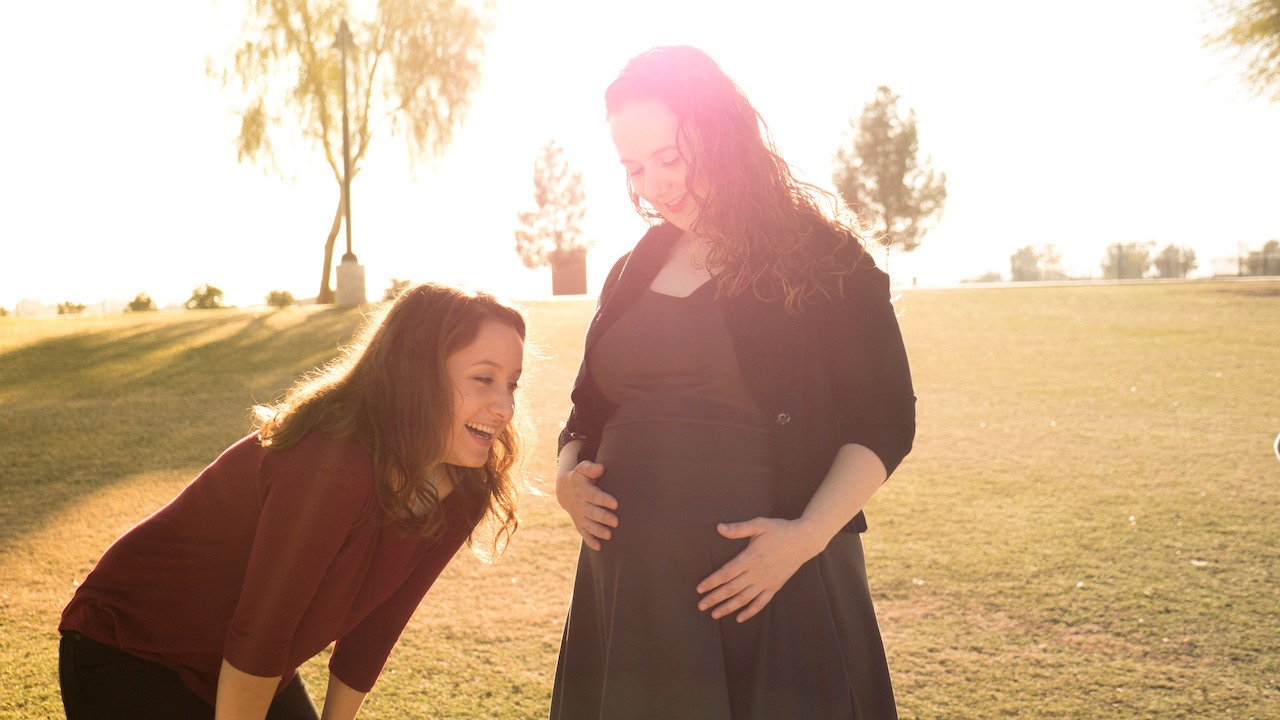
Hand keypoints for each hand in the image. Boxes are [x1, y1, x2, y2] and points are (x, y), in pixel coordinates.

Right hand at [555, 461, 617, 550]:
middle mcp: (581, 505)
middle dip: (604, 518)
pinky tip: (599, 547)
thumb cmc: (579, 478)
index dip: (604, 500)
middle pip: (593, 513)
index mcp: (584, 491)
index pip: (595, 496)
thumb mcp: (582, 469)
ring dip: (599, 531)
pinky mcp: (580, 524)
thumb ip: (590, 468)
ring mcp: (580, 516)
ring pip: (589, 525)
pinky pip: (584, 534)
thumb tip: (601, 468)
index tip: (615, 504)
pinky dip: (590, 541)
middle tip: (616, 522)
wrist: (564, 490)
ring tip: (609, 535)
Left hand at [696, 517, 822, 622]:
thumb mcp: (759, 525)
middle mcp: (757, 573)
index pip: (726, 573)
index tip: (699, 588)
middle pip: (731, 589)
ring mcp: (766, 582)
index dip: (712, 582)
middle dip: (714, 598)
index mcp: (750, 558)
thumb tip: (719, 527)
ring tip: (714, 614)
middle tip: (700, 606)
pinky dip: (750, 612)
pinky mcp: (774, 587)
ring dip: (728, 608)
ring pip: (743, 599)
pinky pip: (760, 603)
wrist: (804, 541)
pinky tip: (739, 618)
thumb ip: (738, 528)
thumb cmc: (780, 530)